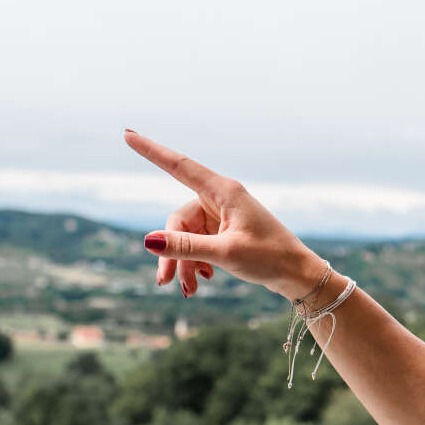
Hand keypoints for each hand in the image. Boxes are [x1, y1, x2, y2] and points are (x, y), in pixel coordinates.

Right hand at [123, 130, 323, 298]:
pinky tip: (202, 280)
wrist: (297, 274)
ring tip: (189, 291)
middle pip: (178, 220)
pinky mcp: (224, 232)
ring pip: (186, 236)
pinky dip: (195, 262)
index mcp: (224, 191)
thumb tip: (148, 241)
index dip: (151, 150)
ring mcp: (221, 216)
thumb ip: (186, 247)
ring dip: (184, 263)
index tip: (127, 133)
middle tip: (165, 283)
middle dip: (171, 251)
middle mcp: (220, 199)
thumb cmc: (269, 258)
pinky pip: (197, 244)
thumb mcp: (225, 253)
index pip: (179, 165)